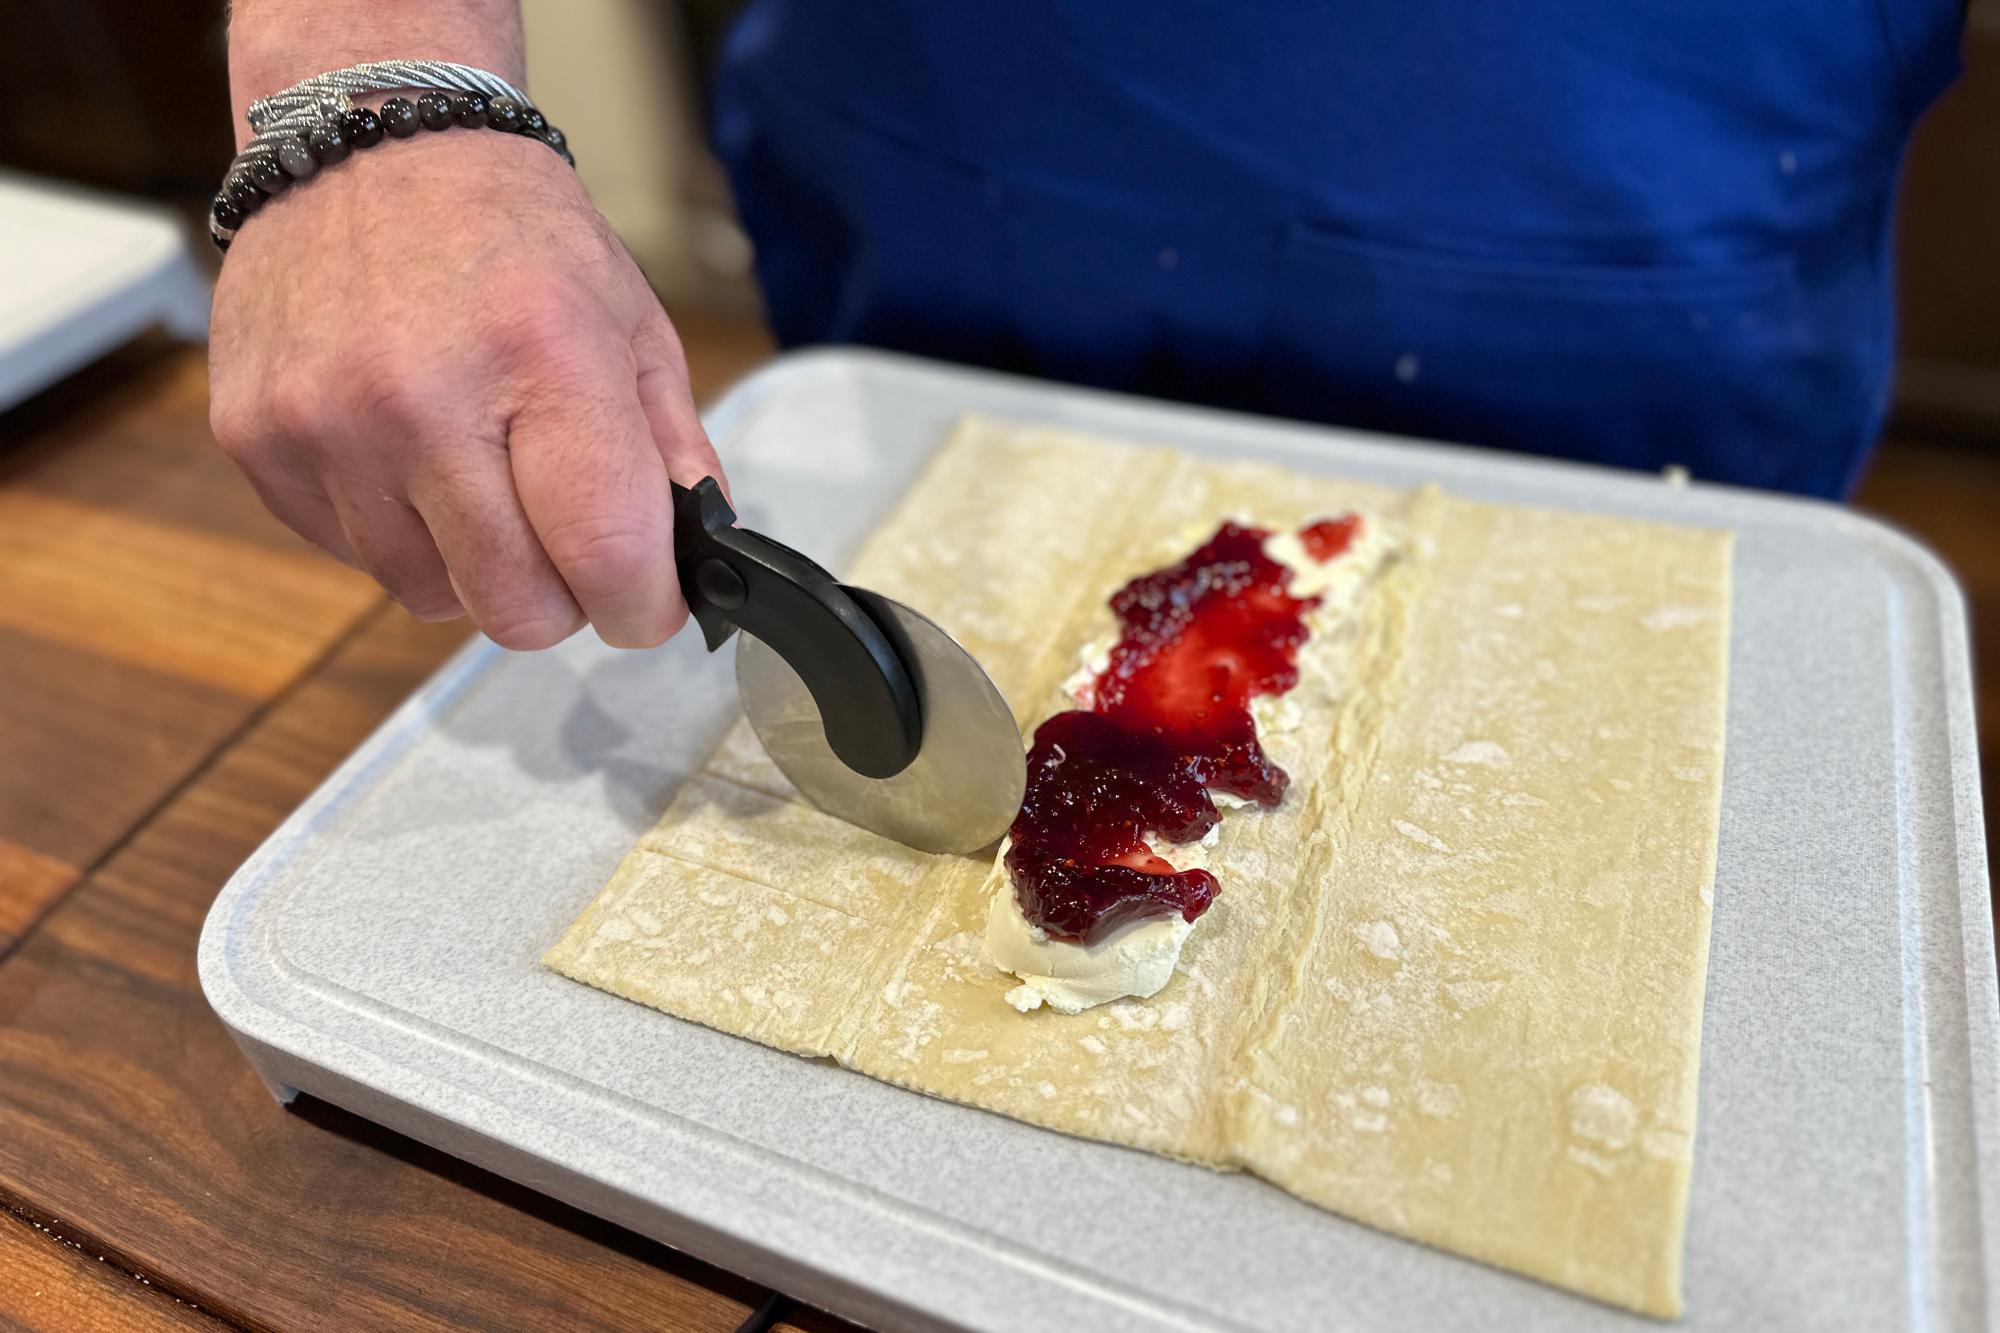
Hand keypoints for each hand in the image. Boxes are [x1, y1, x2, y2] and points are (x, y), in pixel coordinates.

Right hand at [208, 128, 723, 648]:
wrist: (371, 142)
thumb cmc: (514, 233)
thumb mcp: (632, 324)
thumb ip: (674, 453)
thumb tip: (694, 561)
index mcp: (542, 357)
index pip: (605, 555)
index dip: (642, 606)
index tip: (649, 603)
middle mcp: (422, 399)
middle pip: (515, 608)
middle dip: (562, 598)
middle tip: (567, 542)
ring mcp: (326, 426)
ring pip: (431, 596)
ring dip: (472, 564)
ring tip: (479, 473)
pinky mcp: (258, 443)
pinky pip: (352, 556)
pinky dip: (397, 531)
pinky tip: (409, 453)